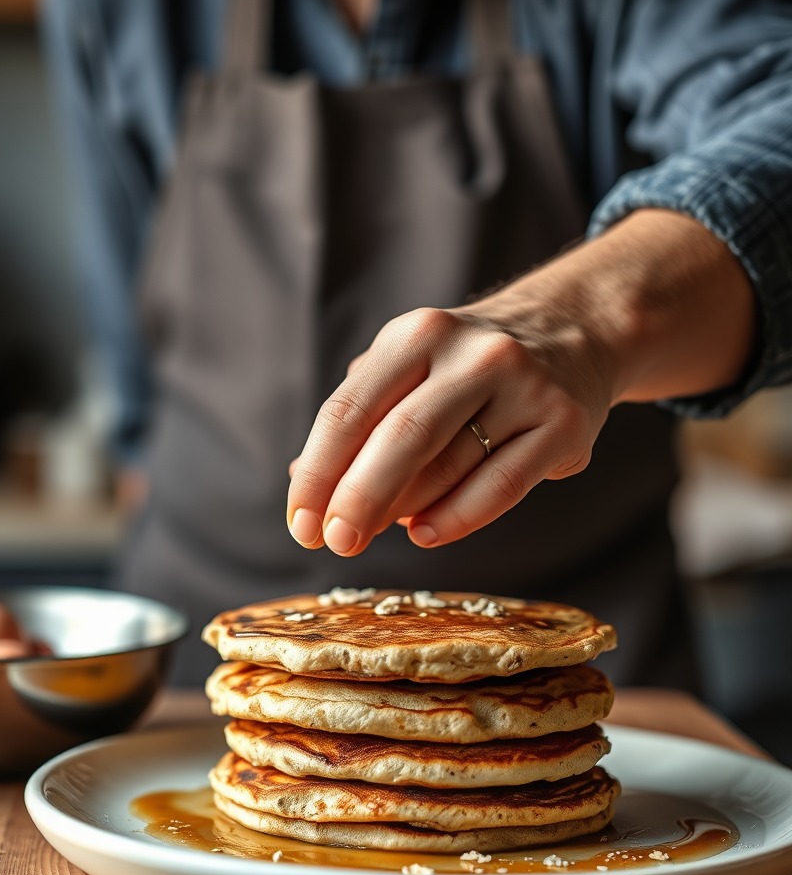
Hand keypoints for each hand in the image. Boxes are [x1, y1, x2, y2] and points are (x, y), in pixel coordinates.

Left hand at [287, 209, 754, 555]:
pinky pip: (500, 486)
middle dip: (357, 499)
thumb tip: (301, 483)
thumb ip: (357, 420)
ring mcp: (524, 386)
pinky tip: (424, 534)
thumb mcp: (406, 369)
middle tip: (334, 542)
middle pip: (401, 438)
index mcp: (416, 336)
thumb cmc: (464, 368)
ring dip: (403, 511)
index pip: (350, 410)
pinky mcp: (563, 423)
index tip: (301, 522)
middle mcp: (473, 354)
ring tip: (378, 530)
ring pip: (449, 468)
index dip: (318, 472)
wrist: (574, 332)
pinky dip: (455, 519)